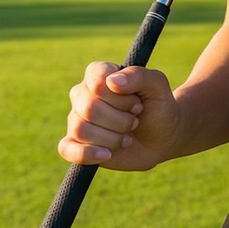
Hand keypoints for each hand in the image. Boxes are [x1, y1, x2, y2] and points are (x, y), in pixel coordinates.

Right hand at [58, 61, 179, 170]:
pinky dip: (88, 154)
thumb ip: (138, 76)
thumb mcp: (157, 85)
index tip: (138, 102)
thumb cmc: (158, 106)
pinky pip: (66, 148)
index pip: (96, 81)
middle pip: (89, 108)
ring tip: (127, 135)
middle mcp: (83, 94)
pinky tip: (108, 154)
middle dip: (120, 119)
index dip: (120, 97)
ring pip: (80, 129)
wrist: (161, 137)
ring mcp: (77, 119)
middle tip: (135, 119)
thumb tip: (111, 81)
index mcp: (100, 73)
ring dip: (112, 137)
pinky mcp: (75, 144)